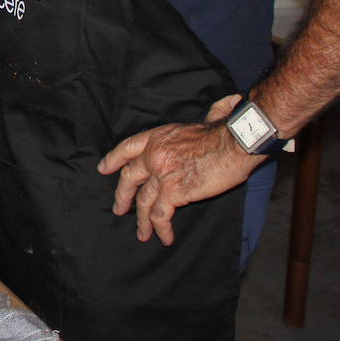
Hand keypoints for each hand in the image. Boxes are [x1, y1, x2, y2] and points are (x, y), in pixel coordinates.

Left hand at [96, 93, 255, 245]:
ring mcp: (161, 173)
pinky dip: (161, 228)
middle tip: (119, 208)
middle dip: (122, 195)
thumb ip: (211, 113)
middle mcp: (154, 154)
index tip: (104, 169)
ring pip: (143, 201)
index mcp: (158, 136)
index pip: (127, 148)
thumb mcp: (208, 118)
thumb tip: (226, 103)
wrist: (235, 143)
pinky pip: (161, 215)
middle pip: (129, 177)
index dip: (113, 159)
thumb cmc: (226, 132)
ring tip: (142, 233)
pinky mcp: (174, 191)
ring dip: (142, 220)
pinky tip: (164, 237)